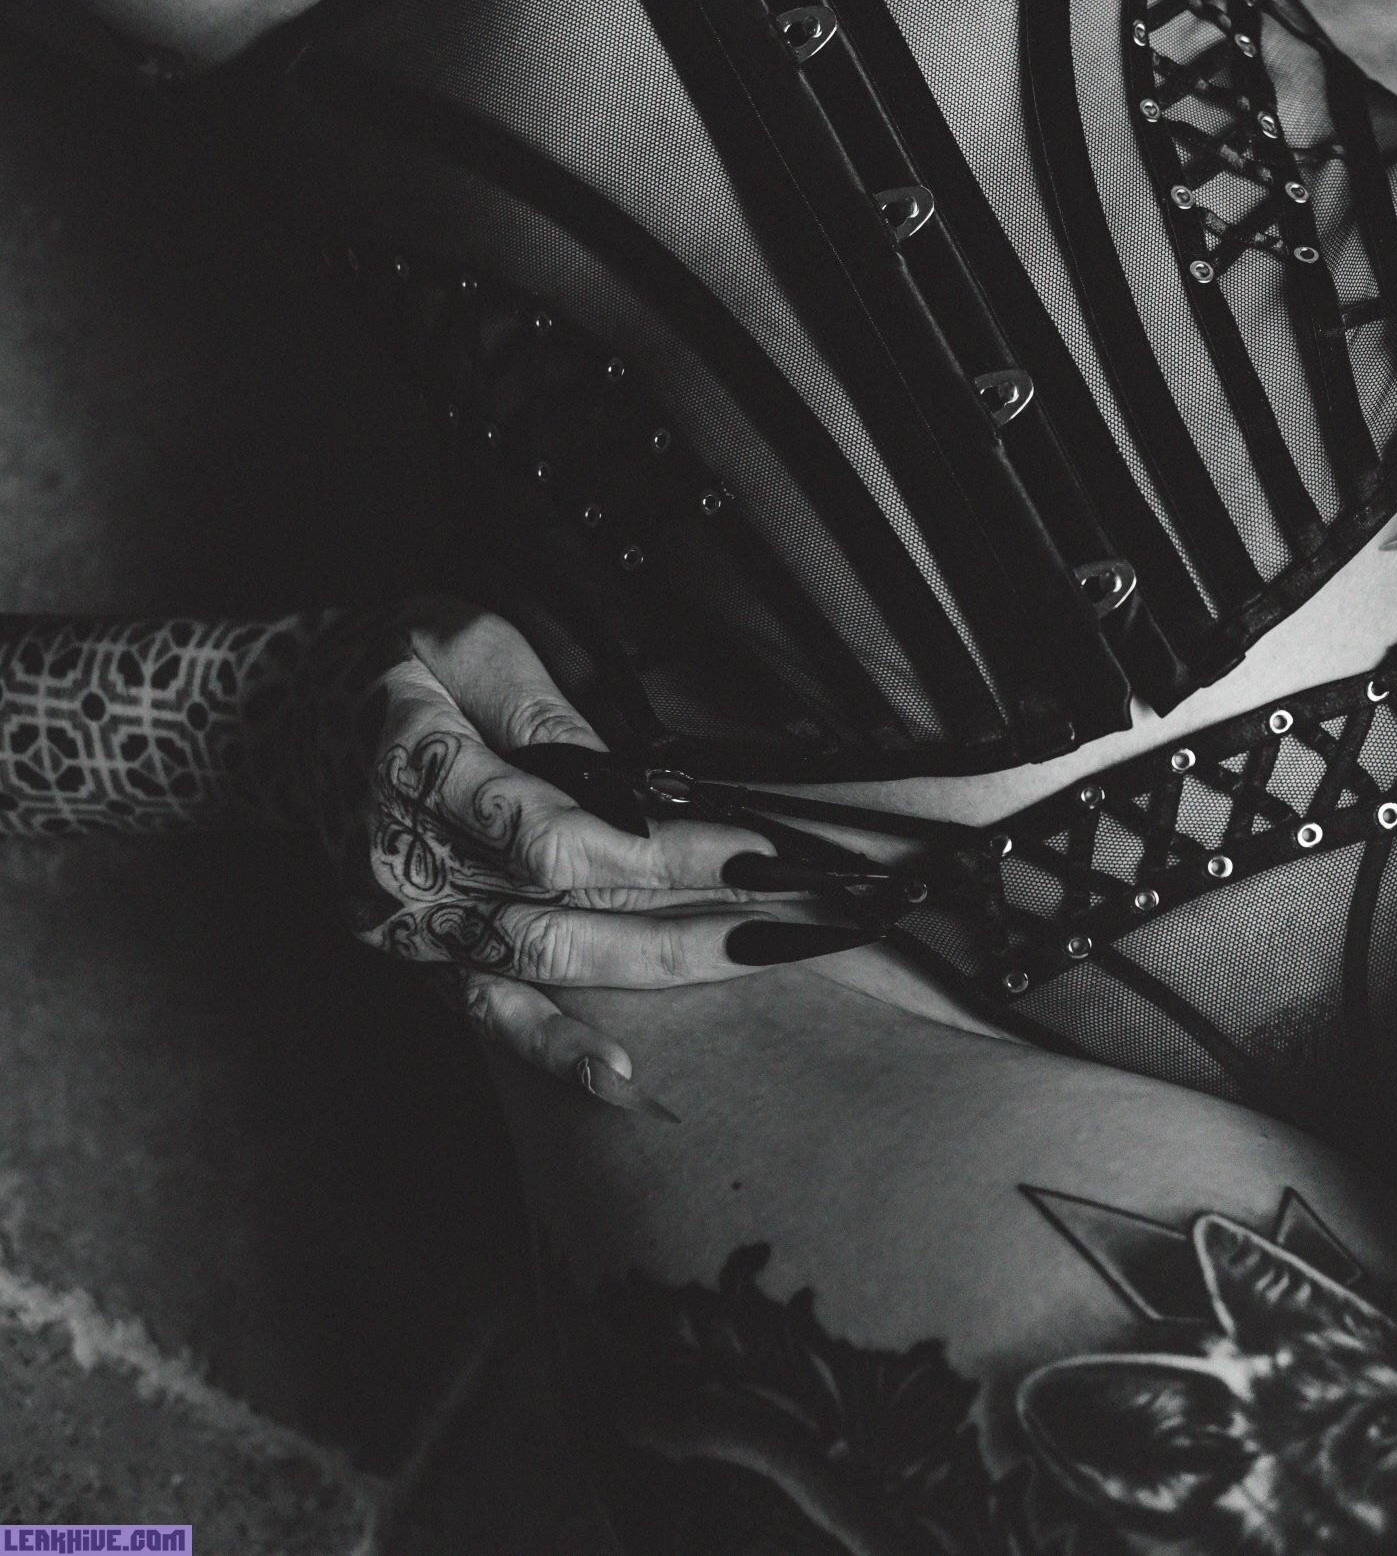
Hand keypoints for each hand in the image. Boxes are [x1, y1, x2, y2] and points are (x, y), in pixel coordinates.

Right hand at [313, 601, 875, 1115]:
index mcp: (414, 767)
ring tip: (759, 957)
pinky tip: (624, 1080)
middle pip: (566, 904)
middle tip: (791, 913)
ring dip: (662, 965)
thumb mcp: (459, 640)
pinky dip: (556, 1051)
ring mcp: (406, 924)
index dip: (657, 849)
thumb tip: (625, 774)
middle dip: (690, 912)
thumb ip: (538, 708)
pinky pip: (491, 1017)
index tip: (748, 847)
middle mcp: (404, 862)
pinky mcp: (415, 959)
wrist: (282, 725)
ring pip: (548, 960)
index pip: (553, 831)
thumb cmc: (385, 669)